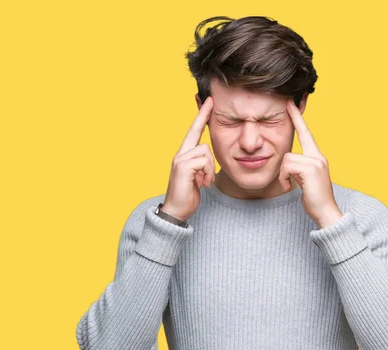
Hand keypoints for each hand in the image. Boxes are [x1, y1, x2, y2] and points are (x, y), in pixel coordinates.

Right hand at [161, 96, 215, 221]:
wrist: (177, 211)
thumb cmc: (188, 195)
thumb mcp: (198, 177)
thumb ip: (201, 165)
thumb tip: (207, 160)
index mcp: (184, 155)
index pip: (193, 130)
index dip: (201, 115)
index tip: (209, 101)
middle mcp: (180, 154)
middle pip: (198, 134)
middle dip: (204, 123)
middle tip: (210, 105)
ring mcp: (180, 159)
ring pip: (205, 150)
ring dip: (210, 168)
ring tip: (206, 181)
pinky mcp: (182, 167)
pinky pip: (203, 162)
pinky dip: (207, 173)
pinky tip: (203, 184)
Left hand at [280, 98, 342, 228]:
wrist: (326, 212)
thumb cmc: (313, 198)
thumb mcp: (305, 179)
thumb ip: (299, 167)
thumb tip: (287, 164)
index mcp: (317, 157)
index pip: (305, 133)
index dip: (297, 118)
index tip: (289, 103)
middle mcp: (318, 156)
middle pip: (289, 151)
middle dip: (283, 171)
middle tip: (287, 178)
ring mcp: (316, 162)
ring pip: (286, 160)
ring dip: (283, 176)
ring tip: (291, 186)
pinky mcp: (310, 169)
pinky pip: (287, 167)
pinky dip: (284, 178)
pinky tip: (290, 187)